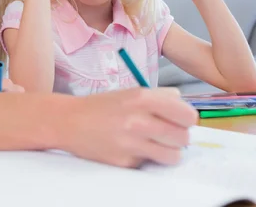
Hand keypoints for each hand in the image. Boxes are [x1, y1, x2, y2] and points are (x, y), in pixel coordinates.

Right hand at [58, 87, 197, 166]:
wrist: (69, 121)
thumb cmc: (101, 106)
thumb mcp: (130, 92)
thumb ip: (159, 96)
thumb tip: (182, 103)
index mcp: (142, 98)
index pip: (187, 115)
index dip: (187, 119)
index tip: (180, 120)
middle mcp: (138, 120)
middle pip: (184, 137)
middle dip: (179, 137)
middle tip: (167, 133)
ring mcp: (131, 143)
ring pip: (173, 156)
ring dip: (168, 151)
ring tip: (155, 144)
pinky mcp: (124, 161)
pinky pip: (149, 163)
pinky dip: (145, 158)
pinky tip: (131, 148)